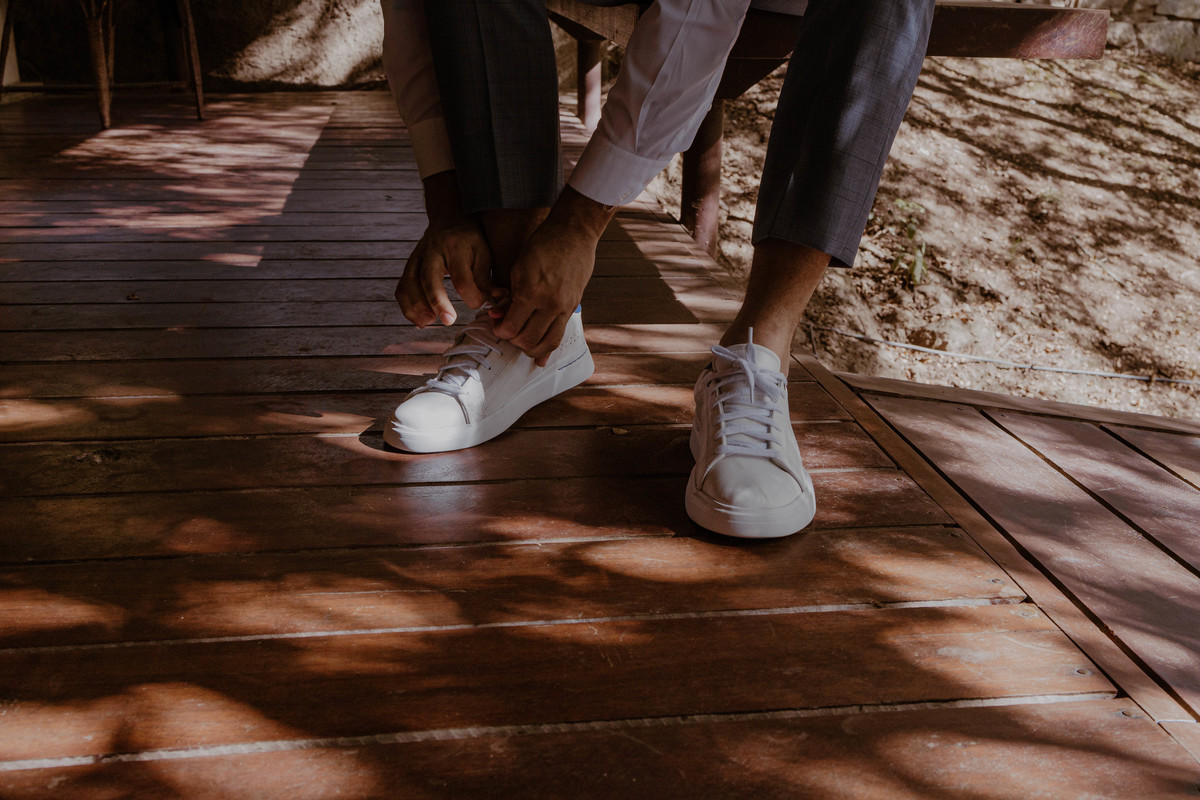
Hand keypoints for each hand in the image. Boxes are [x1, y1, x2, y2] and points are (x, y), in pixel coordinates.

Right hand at [394, 171, 492, 326]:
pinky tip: (420, 321)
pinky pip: (401, 289)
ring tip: (429, 323)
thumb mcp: (483, 253)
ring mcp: (416, 259)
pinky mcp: (408, 268)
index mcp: (454, 246)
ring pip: (409, 284)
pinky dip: (407, 307)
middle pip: (429, 278)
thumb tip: (495, 302)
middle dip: (437, 301)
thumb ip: (486, 279)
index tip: (480, 305)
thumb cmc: (469, 240)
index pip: (461, 276)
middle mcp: (431, 252)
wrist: (447, 219)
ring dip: (417, 307)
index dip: (471, 295)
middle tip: (448, 321)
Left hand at [493, 188, 616, 365]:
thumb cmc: (543, 245)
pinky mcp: (573, 307)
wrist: (573, 233)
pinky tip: (541, 357)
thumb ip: (509, 296)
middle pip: (527, 339)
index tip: (497, 324)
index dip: (499, 330)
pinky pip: (560, 335)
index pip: (511, 326)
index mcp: (531, 291)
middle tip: (508, 332)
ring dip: (531, 349)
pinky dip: (549, 349)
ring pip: (547, 343)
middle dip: (513, 340)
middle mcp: (549, 304)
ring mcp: (564, 307)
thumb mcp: (518, 268)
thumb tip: (498, 315)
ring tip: (522, 343)